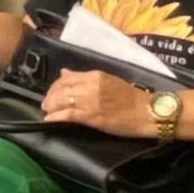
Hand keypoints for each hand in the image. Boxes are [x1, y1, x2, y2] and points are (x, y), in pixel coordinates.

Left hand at [39, 68, 154, 137]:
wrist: (146, 112)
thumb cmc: (130, 98)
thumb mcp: (107, 81)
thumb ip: (84, 78)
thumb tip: (64, 72)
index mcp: (95, 75)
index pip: (66, 78)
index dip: (55, 86)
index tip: (51, 93)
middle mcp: (91, 86)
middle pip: (61, 89)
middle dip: (50, 97)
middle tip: (46, 105)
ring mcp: (91, 101)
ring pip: (62, 101)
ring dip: (51, 107)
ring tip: (48, 112)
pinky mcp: (92, 116)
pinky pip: (68, 114)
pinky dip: (56, 117)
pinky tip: (50, 120)